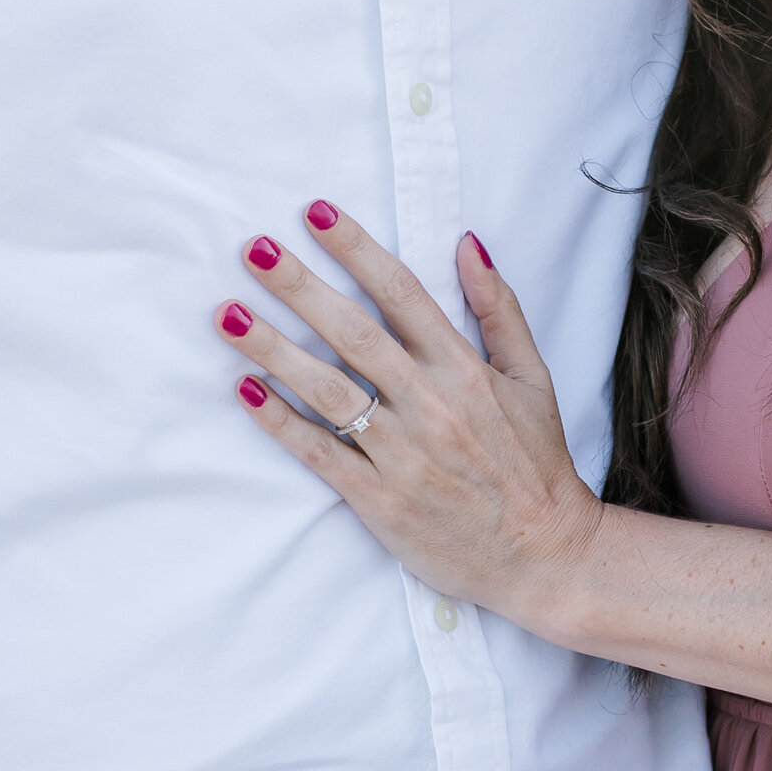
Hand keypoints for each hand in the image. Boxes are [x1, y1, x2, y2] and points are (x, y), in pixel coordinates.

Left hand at [220, 206, 602, 629]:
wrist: (544, 557)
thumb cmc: (536, 466)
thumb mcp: (533, 379)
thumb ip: (499, 310)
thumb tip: (466, 244)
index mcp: (466, 369)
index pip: (402, 294)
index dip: (356, 249)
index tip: (315, 213)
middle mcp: (431, 404)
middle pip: (354, 333)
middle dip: (300, 288)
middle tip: (255, 250)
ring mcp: (403, 453)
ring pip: (327, 390)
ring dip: (273, 349)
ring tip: (227, 314)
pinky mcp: (380, 499)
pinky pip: (320, 453)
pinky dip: (281, 422)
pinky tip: (244, 391)